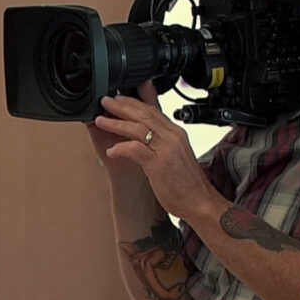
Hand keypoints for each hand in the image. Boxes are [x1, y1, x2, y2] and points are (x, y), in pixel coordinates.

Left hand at [93, 83, 220, 220]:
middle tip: (105, 101)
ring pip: (138, 128)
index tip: (119, 98)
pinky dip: (121, 148)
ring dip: (116, 123)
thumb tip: (146, 133)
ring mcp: (166, 149)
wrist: (199, 201)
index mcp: (176, 133)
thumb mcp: (174, 154)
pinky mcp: (158, 164)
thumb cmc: (186, 182)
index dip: (134, 103)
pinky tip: (110, 151)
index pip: (153, 110)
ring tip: (100, 120)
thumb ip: (161, 141)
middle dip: (122, 106)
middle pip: (144, 114)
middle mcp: (172, 137)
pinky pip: (135, 149)